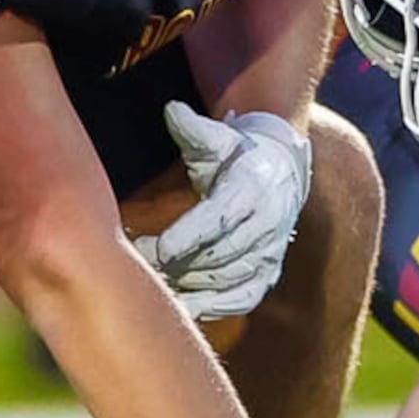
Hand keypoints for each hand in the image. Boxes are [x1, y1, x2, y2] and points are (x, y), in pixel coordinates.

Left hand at [129, 104, 310, 322]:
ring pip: (228, 280)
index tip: (149, 248)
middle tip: (139, 268)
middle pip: (219, 255)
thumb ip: (193, 129)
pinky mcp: (268, 274)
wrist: (279, 173)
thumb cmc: (234, 153)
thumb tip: (172, 110)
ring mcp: (271, 252)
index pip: (217, 220)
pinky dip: (212, 307)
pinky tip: (182, 306)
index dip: (183, 238)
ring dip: (190, 287)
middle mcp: (268, 223)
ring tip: (153, 287)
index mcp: (252, 188)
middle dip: (178, 266)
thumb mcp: (216, 138)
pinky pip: (241, 299)